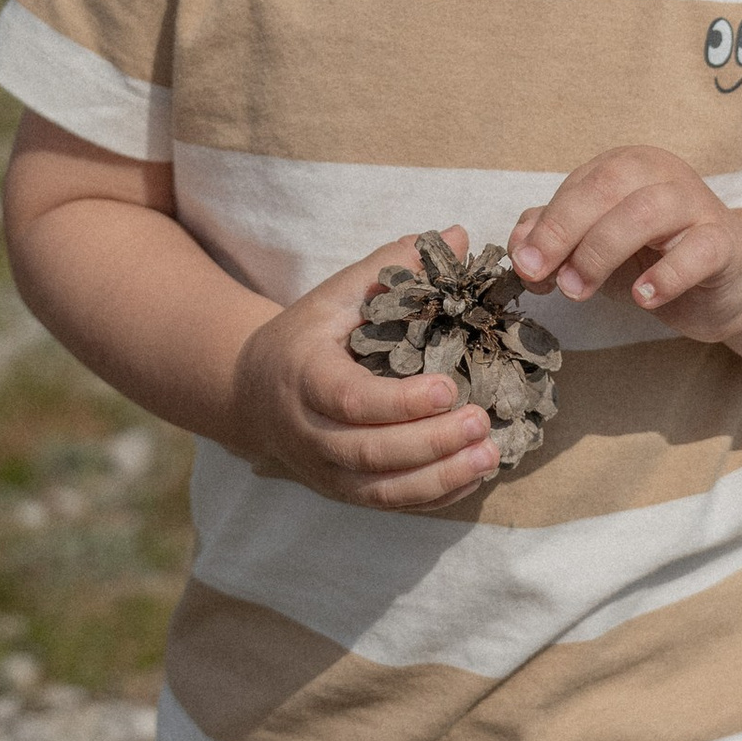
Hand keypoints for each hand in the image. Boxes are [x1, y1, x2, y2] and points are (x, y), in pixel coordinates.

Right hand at [228, 229, 501, 511]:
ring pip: (381, 489)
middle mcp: (309, 433)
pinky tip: (474, 475)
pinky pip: (391, 504)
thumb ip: (392, 267)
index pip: (349, 400)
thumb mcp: (335, 295)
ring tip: (489, 455)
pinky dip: (435, 495)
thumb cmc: (305, 338)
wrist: (252, 395)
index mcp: (304, 377)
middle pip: (369, 452)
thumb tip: (461, 236)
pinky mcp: (344, 492)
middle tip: (481, 421)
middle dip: (430, 443)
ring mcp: (325, 471)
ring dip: (439, 477)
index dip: (399, 402)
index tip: (447, 387)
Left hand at [510, 150, 741, 339]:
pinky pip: (699, 250)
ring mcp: (698, 206)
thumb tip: (519, 249)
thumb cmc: (653, 259)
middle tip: (550, 278)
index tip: (526, 266)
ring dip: (604, 251)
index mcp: (628, 167)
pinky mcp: (726, 244)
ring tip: (580, 290)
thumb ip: (553, 241)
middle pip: (609, 186)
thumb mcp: (593, 249)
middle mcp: (663, 175)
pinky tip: (643, 297)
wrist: (724, 285)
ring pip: (650, 210)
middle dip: (568, 231)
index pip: (580, 185)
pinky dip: (667, 274)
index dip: (548, 225)